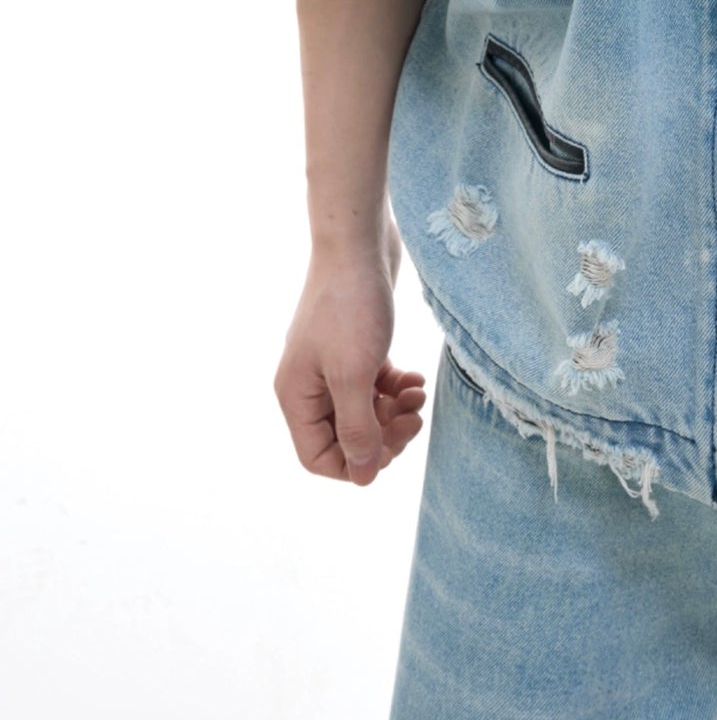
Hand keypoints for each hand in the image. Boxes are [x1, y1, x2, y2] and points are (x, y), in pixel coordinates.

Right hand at [274, 216, 427, 484]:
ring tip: (417, 395)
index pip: (318, 457)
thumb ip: (356, 428)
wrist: (359, 243)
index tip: (390, 447)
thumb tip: (363, 476)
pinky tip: (414, 378)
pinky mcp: (355, 347)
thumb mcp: (354, 374)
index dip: (355, 463)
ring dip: (394, 412)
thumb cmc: (351, 306)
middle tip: (412, 420)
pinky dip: (395, 388)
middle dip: (382, 435)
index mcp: (296, 396)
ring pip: (365, 412)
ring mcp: (332, 365)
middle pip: (345, 437)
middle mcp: (309, 384)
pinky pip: (375, 386)